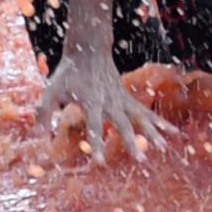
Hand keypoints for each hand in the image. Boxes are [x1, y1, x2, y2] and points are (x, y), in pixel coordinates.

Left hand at [33, 44, 178, 163]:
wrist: (88, 50)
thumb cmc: (68, 73)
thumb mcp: (51, 90)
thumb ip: (45, 112)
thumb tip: (38, 136)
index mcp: (91, 101)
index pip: (94, 126)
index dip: (97, 143)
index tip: (99, 161)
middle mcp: (110, 101)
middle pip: (122, 124)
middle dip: (131, 142)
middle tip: (140, 160)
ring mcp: (121, 99)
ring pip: (139, 118)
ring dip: (152, 132)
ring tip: (163, 148)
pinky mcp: (128, 98)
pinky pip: (146, 112)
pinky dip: (160, 122)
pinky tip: (173, 133)